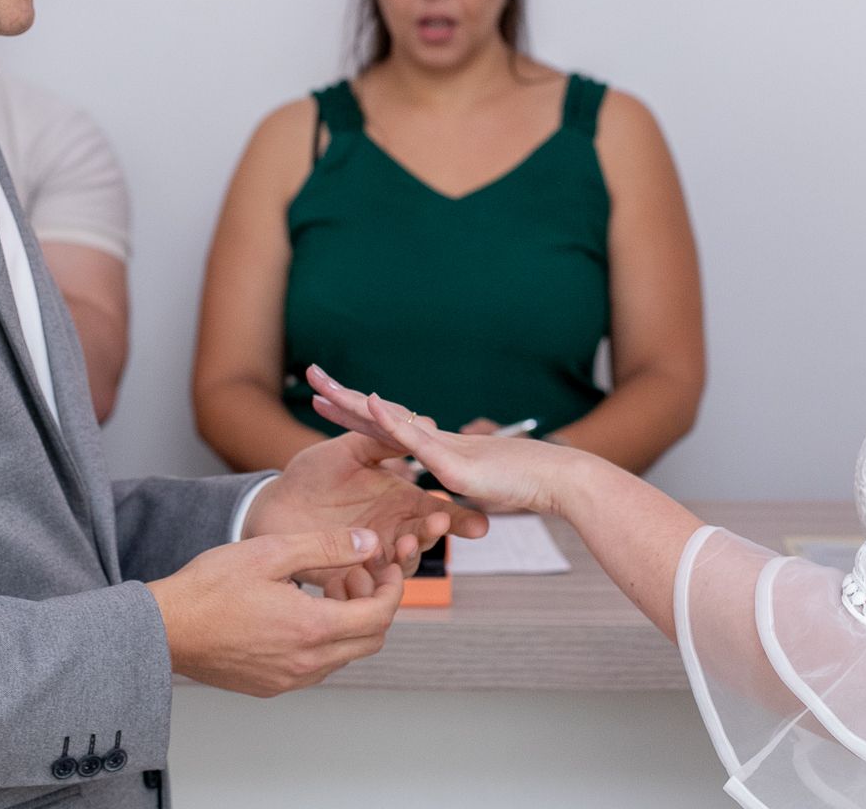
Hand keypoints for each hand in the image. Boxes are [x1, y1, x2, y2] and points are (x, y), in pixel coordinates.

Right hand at [148, 529, 402, 695]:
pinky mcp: (270, 686)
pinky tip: (302, 611)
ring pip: (344, 655)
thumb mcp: (272, 551)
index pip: (379, 617)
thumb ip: (328, 546)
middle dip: (374, 604)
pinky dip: (325, 640)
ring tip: (327, 588)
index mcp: (312, 629)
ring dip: (349, 622)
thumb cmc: (209, 588)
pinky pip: (317, 667)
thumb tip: (370, 543)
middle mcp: (305, 663)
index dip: (392, 589)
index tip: (387, 568)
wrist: (163, 628)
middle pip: (370, 641)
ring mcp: (288, 679)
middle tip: (356, 574)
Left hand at [242, 425, 487, 578]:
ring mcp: (372, 555)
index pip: (436, 510)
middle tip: (440, 521)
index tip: (479, 523)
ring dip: (409, 555)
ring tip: (406, 541)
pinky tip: (372, 563)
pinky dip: (375, 578)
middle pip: (426, 538)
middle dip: (437, 532)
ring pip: (402, 563)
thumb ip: (381, 441)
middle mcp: (393, 530)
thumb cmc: (311, 474)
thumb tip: (422, 423)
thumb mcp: (347, 450)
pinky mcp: (350, 575)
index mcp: (399, 501)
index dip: (459, 519)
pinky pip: (370, 584)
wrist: (272, 504)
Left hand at [308, 367, 588, 516]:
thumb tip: (447, 491)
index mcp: (432, 448)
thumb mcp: (478, 488)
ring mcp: (440, 448)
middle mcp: (431, 441)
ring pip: (390, 420)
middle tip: (310, 374)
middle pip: (377, 416)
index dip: (354, 413)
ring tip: (325, 385)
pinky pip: (416, 439)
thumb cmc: (523, 484)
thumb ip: (458, 485)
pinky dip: (392, 421)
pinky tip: (371, 405)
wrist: (555, 479)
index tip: (324, 399)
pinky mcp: (452, 462)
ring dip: (357, 403)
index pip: (384, 429)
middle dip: (342, 397)